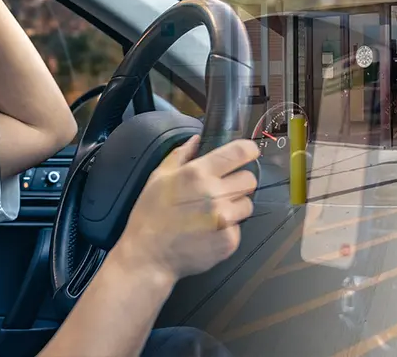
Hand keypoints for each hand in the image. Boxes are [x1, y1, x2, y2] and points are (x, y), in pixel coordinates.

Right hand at [116, 135, 258, 281]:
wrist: (147, 256)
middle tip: (222, 190)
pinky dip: (228, 229)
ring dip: (235, 206)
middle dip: (239, 182)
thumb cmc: (150, 215)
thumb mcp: (158, 178)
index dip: (248, 150)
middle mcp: (214, 193)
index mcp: (198, 173)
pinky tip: (210, 232)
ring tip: (214, 214)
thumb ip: (180, 155)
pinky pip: (240, 227)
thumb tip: (197, 139)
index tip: (247, 154)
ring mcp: (224, 219)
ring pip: (248, 204)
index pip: (239, 152)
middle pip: (249, 179)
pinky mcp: (229, 241)